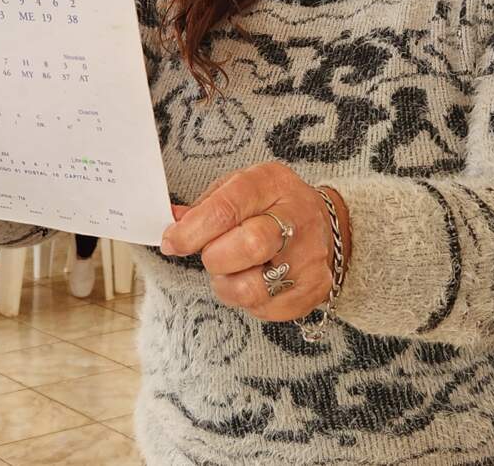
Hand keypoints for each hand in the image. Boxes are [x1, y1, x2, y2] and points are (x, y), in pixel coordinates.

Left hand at [160, 162, 347, 322]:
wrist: (321, 223)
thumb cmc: (269, 205)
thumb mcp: (237, 188)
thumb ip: (204, 206)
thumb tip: (172, 224)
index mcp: (272, 183)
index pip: (226, 209)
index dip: (191, 231)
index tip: (173, 242)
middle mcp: (297, 217)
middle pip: (247, 247)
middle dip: (215, 258)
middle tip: (213, 255)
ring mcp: (310, 255)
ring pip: (253, 288)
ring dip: (228, 285)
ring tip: (233, 270)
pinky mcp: (315, 287)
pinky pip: (266, 309)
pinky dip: (249, 302)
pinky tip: (254, 281)